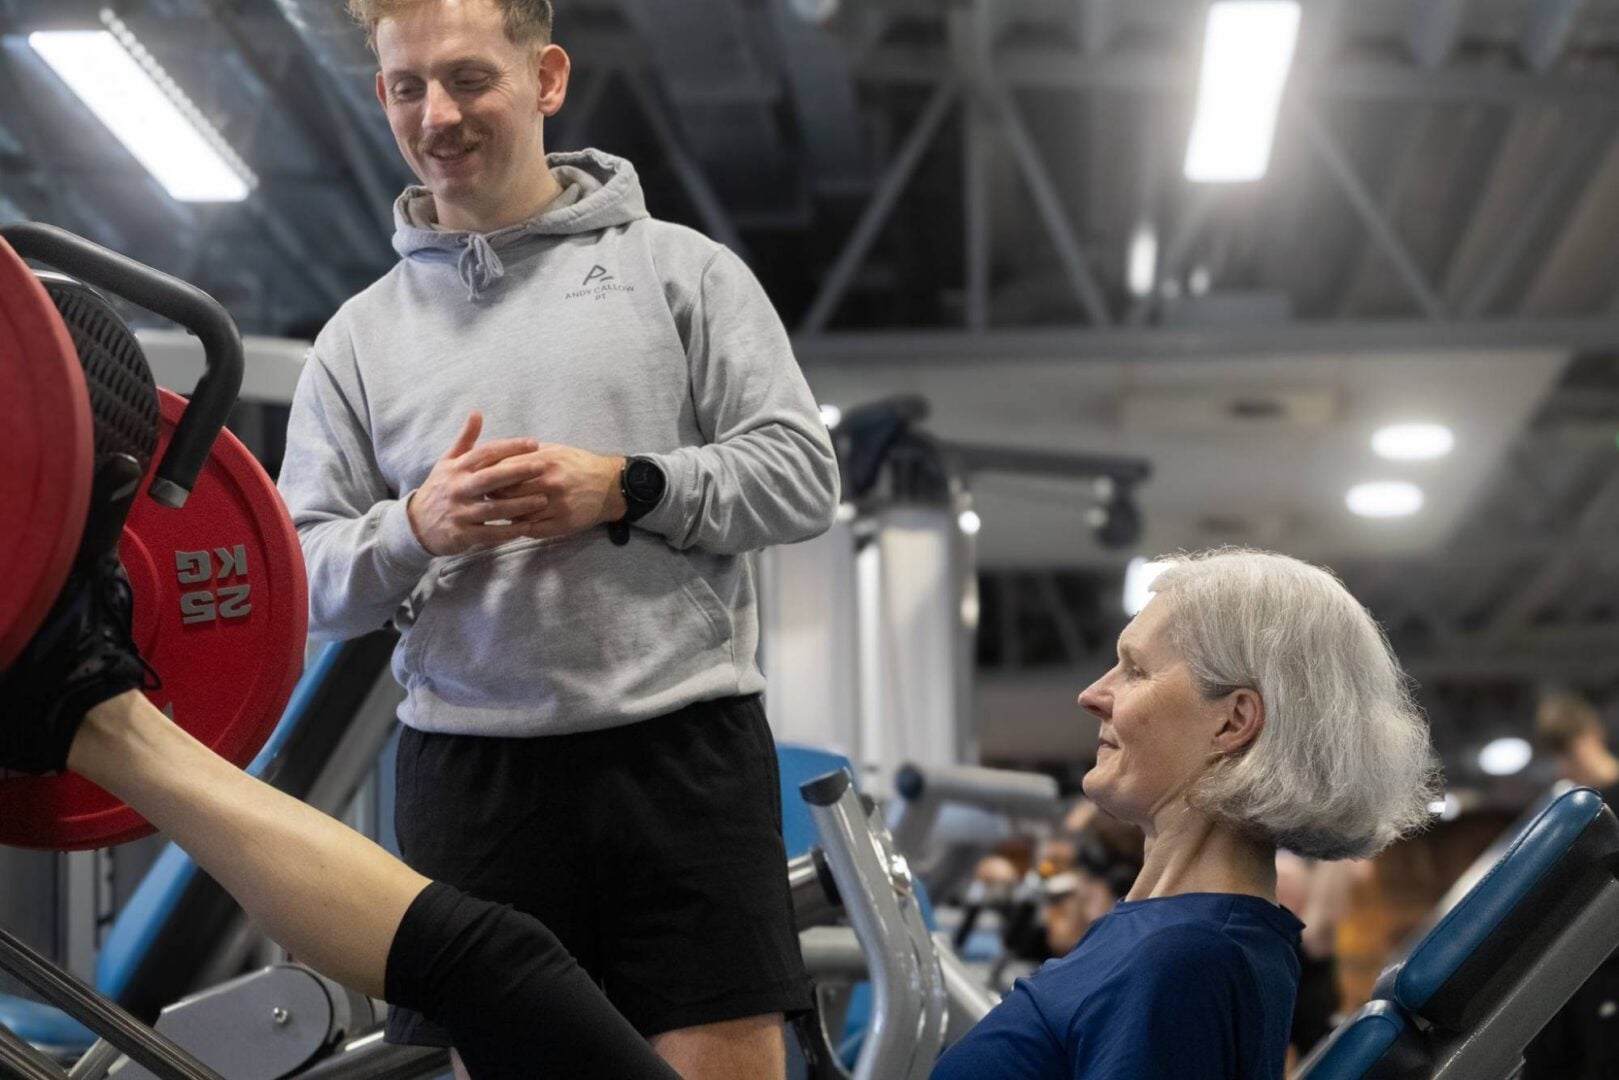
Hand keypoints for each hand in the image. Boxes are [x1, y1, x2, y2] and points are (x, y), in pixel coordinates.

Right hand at [406, 412, 551, 555]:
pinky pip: (490, 534)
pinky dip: (509, 531)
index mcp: (457, 468)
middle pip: (490, 478)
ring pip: (493, 508)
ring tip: (543, 500)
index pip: (485, 452)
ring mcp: (459, 512)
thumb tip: (477, 412)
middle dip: (517, 471)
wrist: (416, 524)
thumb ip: (466, 439)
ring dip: (519, 505)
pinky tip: (529, 526)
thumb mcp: (447, 462)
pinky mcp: (462, 535)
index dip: (510, 447)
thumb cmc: (440, 488)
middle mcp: (457, 488)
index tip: (534, 443)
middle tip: (542, 466)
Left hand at [492, 444, 627, 539]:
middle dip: (494, 496)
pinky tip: (518, 523)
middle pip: (507, 494)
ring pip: (518, 514)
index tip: (483, 479)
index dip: (490, 476)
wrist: (610, 485)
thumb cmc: (577, 465)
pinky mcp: (563, 524)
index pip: (504, 470)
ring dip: (506, 514)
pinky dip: (521, 527)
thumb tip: (493, 456)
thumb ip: (525, 453)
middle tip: (487, 497)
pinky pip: (532, 530)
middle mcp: (550, 484)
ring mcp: (557, 506)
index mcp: (545, 462)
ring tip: (500, 511)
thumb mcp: (553, 450)